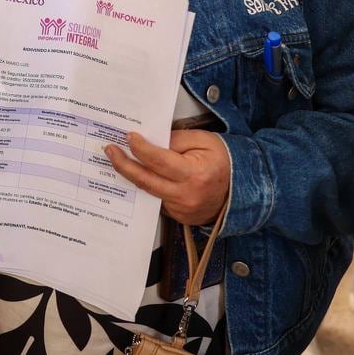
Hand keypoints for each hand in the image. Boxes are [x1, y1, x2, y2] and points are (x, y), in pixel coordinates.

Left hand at [105, 130, 230, 225]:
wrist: (243, 189)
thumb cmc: (224, 161)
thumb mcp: (203, 141)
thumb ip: (175, 139)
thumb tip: (150, 140)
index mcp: (195, 174)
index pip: (159, 160)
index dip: (141, 148)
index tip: (129, 137)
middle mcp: (187, 195)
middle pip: (146, 180)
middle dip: (124, 164)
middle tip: (110, 150)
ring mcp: (182, 210)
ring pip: (149, 191)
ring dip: (133, 176)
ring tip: (118, 159)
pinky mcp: (179, 217)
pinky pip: (157, 200)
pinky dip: (148, 187)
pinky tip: (139, 174)